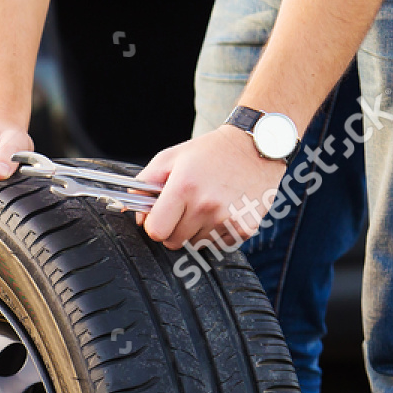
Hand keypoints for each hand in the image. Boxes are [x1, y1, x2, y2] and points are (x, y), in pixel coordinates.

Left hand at [136, 125, 287, 251]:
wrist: (256, 147)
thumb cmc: (209, 152)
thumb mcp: (170, 158)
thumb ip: (144, 185)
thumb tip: (137, 217)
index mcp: (184, 187)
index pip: (156, 231)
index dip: (155, 225)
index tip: (161, 216)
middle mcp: (206, 205)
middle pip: (174, 242)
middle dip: (175, 228)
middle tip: (187, 207)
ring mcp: (227, 219)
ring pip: (196, 245)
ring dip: (197, 231)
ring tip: (208, 206)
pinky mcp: (244, 228)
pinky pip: (218, 245)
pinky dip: (217, 233)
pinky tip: (223, 211)